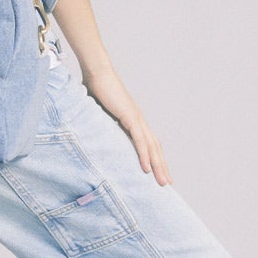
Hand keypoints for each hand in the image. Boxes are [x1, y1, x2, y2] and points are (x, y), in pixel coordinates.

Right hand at [82, 65, 172, 184]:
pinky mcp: (130, 116)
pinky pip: (140, 140)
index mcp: (133, 120)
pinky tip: (147, 168)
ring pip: (151, 146)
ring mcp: (136, 118)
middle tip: (166, 184)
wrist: (97, 72)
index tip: (157, 173)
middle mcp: (139, 120)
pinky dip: (145, 155)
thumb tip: (91, 134)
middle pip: (155, 147)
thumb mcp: (98, 113)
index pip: (149, 143)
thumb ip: (100, 124)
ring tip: (162, 181)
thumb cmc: (95, 88)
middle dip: (161, 167)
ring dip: (158, 165)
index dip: (154, 158)